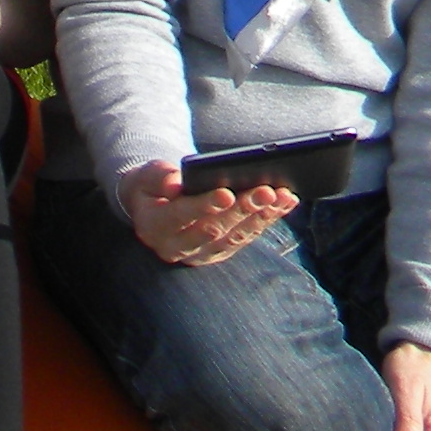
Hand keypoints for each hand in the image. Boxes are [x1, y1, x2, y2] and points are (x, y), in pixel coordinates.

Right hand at [122, 159, 296, 266]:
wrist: (152, 209)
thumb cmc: (151, 186)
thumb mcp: (145, 176)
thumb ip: (158, 177)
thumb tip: (175, 184)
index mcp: (154, 227)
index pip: (181, 216)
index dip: (204, 205)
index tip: (226, 193)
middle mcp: (178, 248)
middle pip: (215, 229)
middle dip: (242, 210)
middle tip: (266, 192)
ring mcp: (202, 254)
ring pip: (236, 237)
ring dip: (261, 216)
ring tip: (281, 196)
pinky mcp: (221, 253)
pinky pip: (247, 238)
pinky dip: (267, 219)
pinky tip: (284, 203)